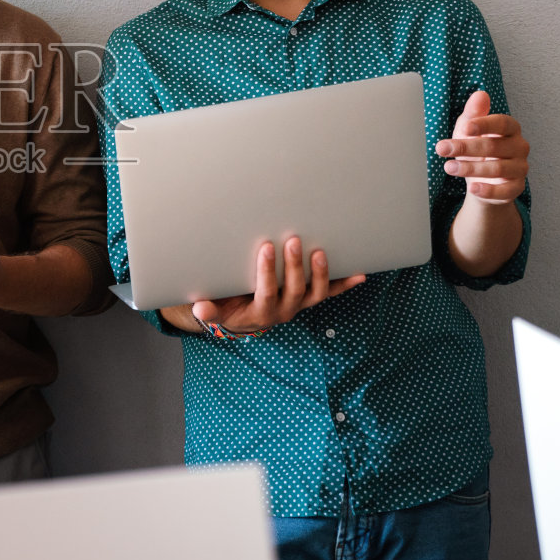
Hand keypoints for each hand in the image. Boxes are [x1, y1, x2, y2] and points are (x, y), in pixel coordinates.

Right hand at [190, 236, 365, 335]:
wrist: (242, 319)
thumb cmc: (227, 307)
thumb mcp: (216, 310)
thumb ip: (209, 310)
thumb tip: (199, 308)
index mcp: (261, 312)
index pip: (266, 292)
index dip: (267, 272)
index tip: (266, 248)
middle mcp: (284, 310)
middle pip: (295, 290)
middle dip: (294, 266)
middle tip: (293, 240)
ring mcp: (299, 305)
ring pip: (315, 293)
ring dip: (320, 273)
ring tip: (320, 251)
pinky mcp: (308, 299)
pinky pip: (329, 293)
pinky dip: (344, 284)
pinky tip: (360, 274)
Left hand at [435, 91, 528, 204]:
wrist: (481, 179)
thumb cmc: (476, 149)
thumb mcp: (469, 130)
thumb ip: (473, 113)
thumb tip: (480, 94)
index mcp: (510, 128)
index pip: (502, 123)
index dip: (484, 124)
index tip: (465, 128)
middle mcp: (519, 147)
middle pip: (494, 146)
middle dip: (466, 148)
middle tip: (442, 148)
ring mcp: (520, 168)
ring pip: (497, 168)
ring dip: (470, 168)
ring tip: (449, 167)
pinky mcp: (516, 188)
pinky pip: (505, 191)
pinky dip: (488, 190)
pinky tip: (472, 188)